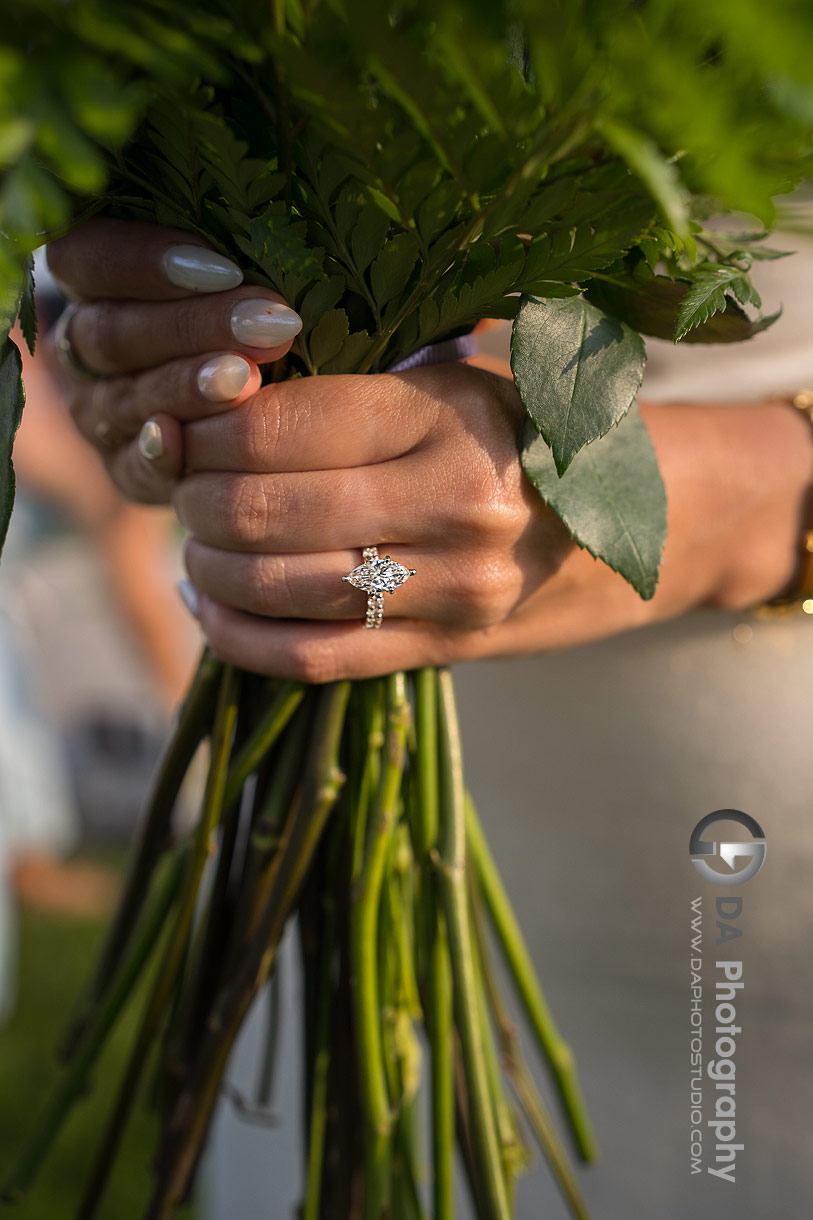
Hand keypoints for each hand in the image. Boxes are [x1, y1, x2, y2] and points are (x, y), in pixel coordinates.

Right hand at [45, 218, 300, 502]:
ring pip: (125, 397)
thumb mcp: (241, 271)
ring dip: (186, 388)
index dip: (143, 263)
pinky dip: (159, 454)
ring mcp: (103, 413)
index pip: (87, 258)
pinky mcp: (128, 470)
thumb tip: (285, 232)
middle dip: (190, 327)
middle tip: (265, 324)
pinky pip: (132, 466)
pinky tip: (182, 440)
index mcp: (97, 281)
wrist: (274, 406)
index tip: (225, 267)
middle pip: (111, 332)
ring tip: (246, 381)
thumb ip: (238, 250)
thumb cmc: (261, 309)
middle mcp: (87, 348)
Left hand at [45, 221, 812, 681]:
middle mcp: (452, 501)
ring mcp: (456, 586)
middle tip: (182, 490)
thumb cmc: (541, 434)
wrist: (655, 520)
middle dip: (193, 504)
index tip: (182, 429)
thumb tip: (216, 409)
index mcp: (448, 413)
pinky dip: (241, 642)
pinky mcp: (451, 648)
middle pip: (258, 511)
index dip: (202, 430)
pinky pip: (315, 660)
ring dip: (207, 573)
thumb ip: (355, 395)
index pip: (274, 424)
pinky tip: (214, 614)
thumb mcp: (461, 382)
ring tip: (196, 550)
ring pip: (277, 591)